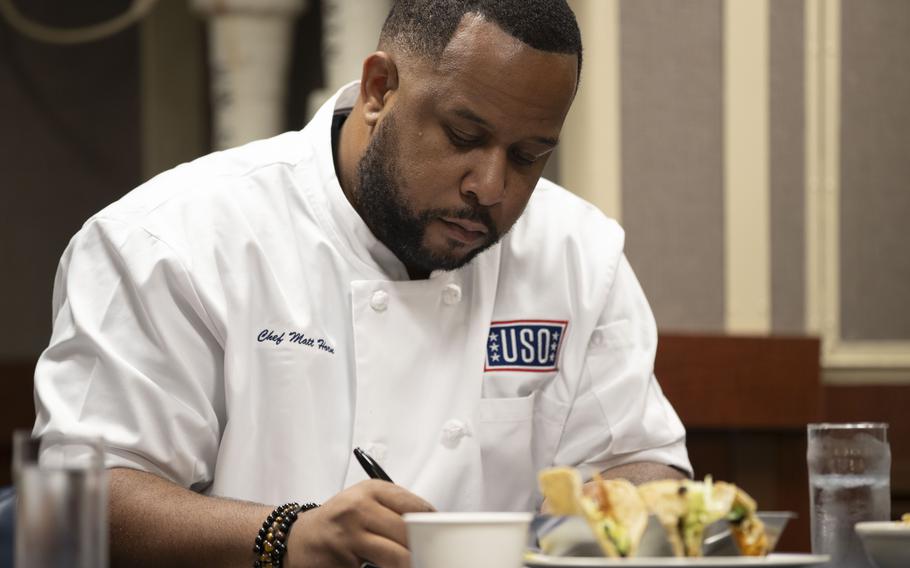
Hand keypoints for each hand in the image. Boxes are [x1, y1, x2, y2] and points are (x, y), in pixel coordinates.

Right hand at [287, 480, 434, 567]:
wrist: (298, 539)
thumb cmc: (338, 520)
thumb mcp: (363, 501)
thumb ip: (393, 508)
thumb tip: (431, 525)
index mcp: (370, 490)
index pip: (415, 506)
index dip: (432, 524)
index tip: (440, 534)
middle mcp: (359, 509)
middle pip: (408, 533)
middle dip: (422, 547)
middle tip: (431, 553)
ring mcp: (350, 536)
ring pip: (396, 557)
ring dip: (408, 563)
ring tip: (414, 563)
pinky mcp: (344, 561)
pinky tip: (385, 567)